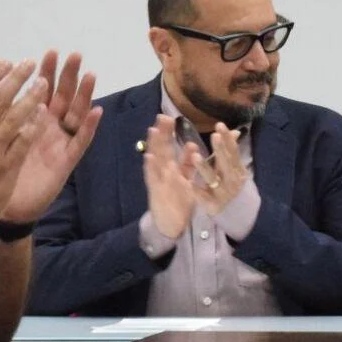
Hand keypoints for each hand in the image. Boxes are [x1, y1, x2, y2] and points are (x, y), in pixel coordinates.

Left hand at [4, 51, 102, 223]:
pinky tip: (96, 111)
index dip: (38, 74)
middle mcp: (45, 130)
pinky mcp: (65, 162)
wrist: (0, 211)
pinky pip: (79, 143)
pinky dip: (88, 128)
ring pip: (74, 115)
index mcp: (25, 123)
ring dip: (82, 95)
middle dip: (65, 76)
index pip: (34, 92)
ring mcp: (57, 144)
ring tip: (89, 74)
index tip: (41, 55)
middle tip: (71, 55)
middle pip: (59, 97)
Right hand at [144, 116, 202, 241]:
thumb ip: (190, 163)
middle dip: (162, 133)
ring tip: (154, 130)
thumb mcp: (186, 180)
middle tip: (163, 116)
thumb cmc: (179, 201)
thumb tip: (193, 144)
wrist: (170, 225)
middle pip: (161, 148)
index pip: (169, 146)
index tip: (171, 117)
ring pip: (155, 160)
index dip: (169, 132)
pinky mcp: (155, 190)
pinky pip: (152, 178)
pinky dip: (150, 167)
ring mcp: (158, 180)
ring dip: (154, 146)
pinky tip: (149, 156)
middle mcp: (162, 171)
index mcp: (171, 168)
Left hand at [201, 123, 246, 214]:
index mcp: (238, 170)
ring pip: (213, 179)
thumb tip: (235, 131)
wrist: (239, 214)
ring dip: (204, 168)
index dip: (227, 139)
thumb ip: (231, 151)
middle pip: (226, 163)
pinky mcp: (213, 205)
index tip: (219, 125)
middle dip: (220, 149)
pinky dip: (197, 190)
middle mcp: (232, 180)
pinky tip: (189, 182)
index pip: (233, 152)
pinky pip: (203, 196)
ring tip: (195, 156)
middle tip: (213, 135)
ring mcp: (223, 193)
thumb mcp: (234, 169)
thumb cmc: (232, 186)